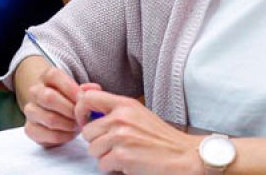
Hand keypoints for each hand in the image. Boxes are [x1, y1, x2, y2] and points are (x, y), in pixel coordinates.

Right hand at [17, 57, 99, 147]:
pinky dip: (64, 136)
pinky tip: (70, 133)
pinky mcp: (30, 129)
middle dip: (70, 109)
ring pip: (50, 119)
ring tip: (77, 126)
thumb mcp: (78, 91)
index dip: (70, 88)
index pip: (53, 76)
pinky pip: (49, 135)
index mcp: (46, 78)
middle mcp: (35, 92)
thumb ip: (87, 90)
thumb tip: (94, 90)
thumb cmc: (69, 100)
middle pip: (48, 98)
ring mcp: (31, 111)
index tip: (82, 99)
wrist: (55, 114)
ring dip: (69, 125)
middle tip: (82, 116)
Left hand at [77, 90, 198, 173]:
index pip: (88, 98)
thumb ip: (116, 110)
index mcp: (125, 104)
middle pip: (87, 131)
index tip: (85, 122)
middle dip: (97, 142)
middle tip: (114, 146)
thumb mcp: (139, 115)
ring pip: (93, 150)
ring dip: (105, 157)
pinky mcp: (122, 156)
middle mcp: (121, 117)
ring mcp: (121, 136)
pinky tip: (129, 164)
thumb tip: (87, 105)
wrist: (185, 157)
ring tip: (124, 155)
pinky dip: (113, 168)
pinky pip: (102, 165)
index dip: (80, 111)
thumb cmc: (163, 139)